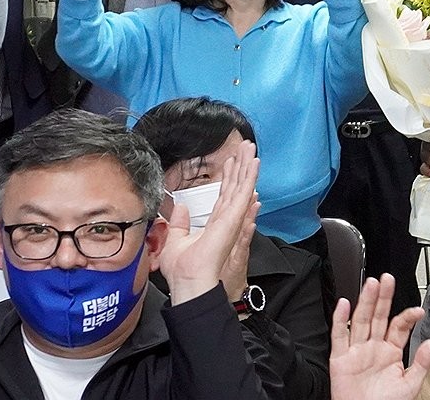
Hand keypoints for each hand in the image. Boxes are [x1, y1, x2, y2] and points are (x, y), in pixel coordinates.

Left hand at [160, 140, 259, 303]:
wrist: (189, 281)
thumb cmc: (183, 270)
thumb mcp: (176, 240)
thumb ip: (180, 223)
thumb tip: (180, 208)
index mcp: (215, 224)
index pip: (225, 195)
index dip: (229, 177)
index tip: (231, 162)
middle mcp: (226, 219)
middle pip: (236, 187)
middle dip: (241, 166)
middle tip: (245, 148)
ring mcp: (232, 218)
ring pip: (242, 185)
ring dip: (247, 165)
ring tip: (250, 148)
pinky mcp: (234, 218)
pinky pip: (243, 192)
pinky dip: (250, 176)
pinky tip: (254, 162)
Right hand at [330, 275, 429, 399]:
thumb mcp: (410, 385)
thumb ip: (422, 364)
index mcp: (391, 352)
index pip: (399, 326)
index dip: (407, 316)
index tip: (418, 311)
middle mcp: (373, 347)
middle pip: (378, 316)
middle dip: (383, 297)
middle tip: (388, 279)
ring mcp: (357, 351)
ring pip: (361, 320)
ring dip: (366, 302)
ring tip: (372, 284)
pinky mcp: (341, 358)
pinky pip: (339, 336)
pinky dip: (340, 320)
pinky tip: (344, 304)